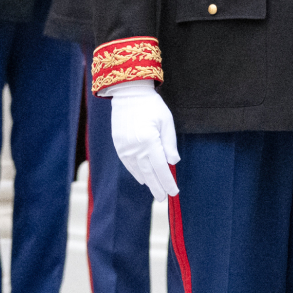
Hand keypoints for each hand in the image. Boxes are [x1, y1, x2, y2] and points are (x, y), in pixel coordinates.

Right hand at [103, 78, 179, 197]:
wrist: (128, 93)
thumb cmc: (151, 105)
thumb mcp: (166, 121)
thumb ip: (170, 143)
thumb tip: (173, 162)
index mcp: (149, 141)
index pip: (161, 168)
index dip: (168, 182)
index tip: (174, 192)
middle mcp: (136, 147)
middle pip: (149, 173)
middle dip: (158, 187)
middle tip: (164, 199)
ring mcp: (125, 147)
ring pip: (138, 170)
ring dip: (147, 182)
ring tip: (155, 191)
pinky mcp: (118, 145)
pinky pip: (128, 164)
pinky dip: (135, 172)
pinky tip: (142, 178)